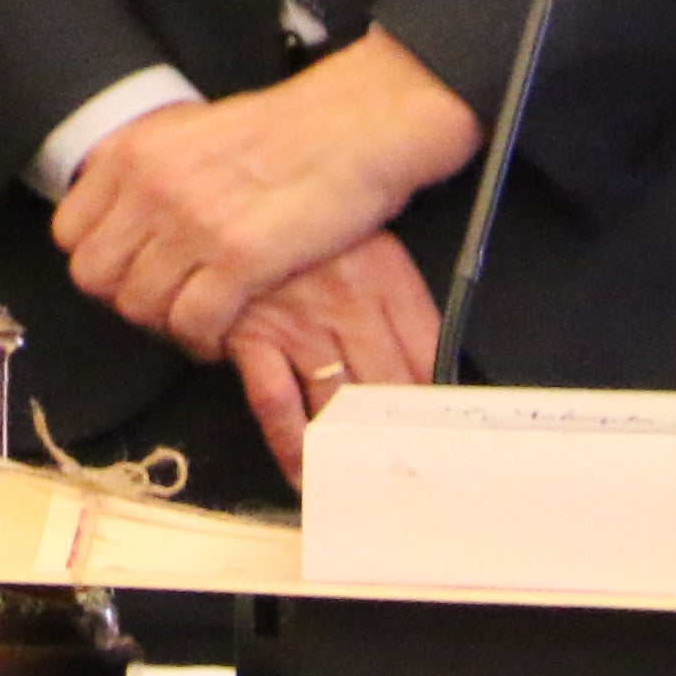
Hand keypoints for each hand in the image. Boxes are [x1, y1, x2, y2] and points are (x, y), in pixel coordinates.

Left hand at [48, 30, 479, 359]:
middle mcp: (149, 186)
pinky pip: (192, 323)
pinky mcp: (239, 259)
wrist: (352, 127)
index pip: (70, 233)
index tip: (132, 268)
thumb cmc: (282, 132)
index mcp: (131, 152)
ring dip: (169, 322)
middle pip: (96, 277)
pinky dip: (205, 338)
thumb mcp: (188, 134)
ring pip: (139, 306)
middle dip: (128, 297)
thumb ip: (146, 172)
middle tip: (167, 298)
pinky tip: (226, 329)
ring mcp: (191, 223)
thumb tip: (118, 217)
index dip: (101, 260)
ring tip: (200, 315)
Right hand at [226, 232, 440, 488]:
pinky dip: (292, 444)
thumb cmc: (301, 220)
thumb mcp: (365, 238)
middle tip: (411, 477)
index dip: (440, 405)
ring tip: (363, 485)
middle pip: (392, 390)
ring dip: (352, 450)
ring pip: (341, 404)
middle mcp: (351, 307)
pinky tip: (303, 470)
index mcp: (388, 280)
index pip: (431, 358)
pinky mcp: (253, 336)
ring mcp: (302, 325)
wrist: (229, 190)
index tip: (446, 437)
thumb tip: (424, 366)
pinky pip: (277, 402)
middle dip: (402, 438)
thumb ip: (396, 298)